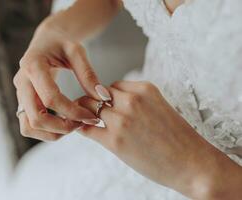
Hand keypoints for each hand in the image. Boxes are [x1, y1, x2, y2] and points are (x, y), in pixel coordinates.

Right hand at [13, 22, 110, 140]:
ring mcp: (19, 94)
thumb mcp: (77, 51)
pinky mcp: (22, 102)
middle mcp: (21, 82)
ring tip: (73, 125)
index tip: (91, 116)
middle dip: (62, 127)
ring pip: (29, 127)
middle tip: (82, 123)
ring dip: (52, 133)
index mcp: (33, 66)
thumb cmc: (61, 43)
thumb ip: (88, 74)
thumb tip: (102, 98)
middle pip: (36, 118)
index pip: (51, 98)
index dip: (73, 111)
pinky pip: (28, 126)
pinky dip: (46, 131)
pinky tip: (63, 123)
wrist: (46, 40)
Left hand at [76, 81, 241, 198]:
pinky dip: (83, 127)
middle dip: (94, 102)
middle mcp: (132, 100)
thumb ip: (137, 101)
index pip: (114, 86)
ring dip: (86, 113)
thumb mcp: (159, 107)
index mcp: (145, 89)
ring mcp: (122, 120)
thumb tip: (112, 103)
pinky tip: (83, 129)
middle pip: (98, 93)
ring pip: (89, 107)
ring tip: (87, 120)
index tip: (108, 105)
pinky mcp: (115, 141)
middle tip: (92, 112)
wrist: (192, 164)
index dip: (108, 96)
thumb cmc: (177, 138)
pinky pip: (87, 128)